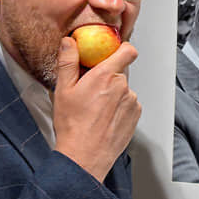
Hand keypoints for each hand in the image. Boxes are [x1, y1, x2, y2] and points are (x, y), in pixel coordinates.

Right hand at [53, 37, 141, 181]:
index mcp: (105, 76)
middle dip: (107, 77)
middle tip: (90, 90)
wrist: (84, 156)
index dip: (121, 49)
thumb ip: (68, 62)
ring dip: (113, 94)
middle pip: (119, 72)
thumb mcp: (63, 90)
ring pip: (123, 89)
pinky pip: (128, 104)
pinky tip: (104, 118)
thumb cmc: (73, 125)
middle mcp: (123, 87)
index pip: (127, 51)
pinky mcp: (135, 116)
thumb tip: (69, 42)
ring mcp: (131, 102)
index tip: (112, 52)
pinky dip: (119, 107)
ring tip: (95, 109)